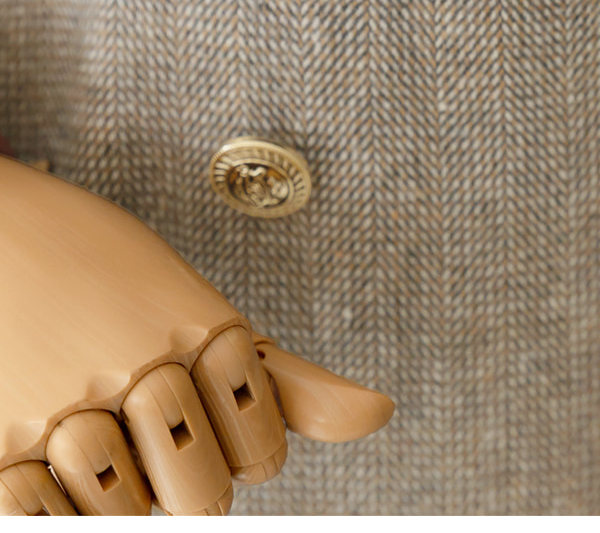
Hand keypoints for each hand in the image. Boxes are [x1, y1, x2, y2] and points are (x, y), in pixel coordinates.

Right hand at [0, 158, 392, 514]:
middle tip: (159, 434)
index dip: (244, 443)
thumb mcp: (201, 309)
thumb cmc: (110, 272)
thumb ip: (287, 378)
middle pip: (200, 497)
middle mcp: (135, 367)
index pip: (261, 451)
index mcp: (196, 330)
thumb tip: (381, 413)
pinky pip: (45, 523)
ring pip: (125, 516)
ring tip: (104, 438)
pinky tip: (59, 465)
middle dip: (190, 479)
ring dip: (119, 495)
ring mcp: (64, 408)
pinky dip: (57, 510)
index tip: (216, 409)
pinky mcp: (0, 446)